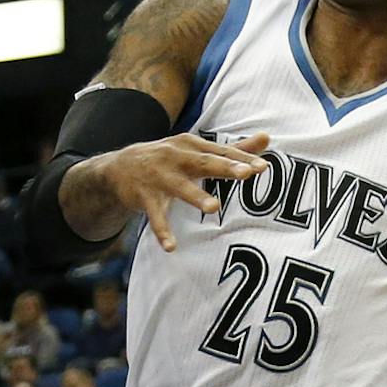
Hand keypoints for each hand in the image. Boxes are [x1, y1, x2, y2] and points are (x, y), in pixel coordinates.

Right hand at [87, 133, 271, 253]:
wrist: (120, 167)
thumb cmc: (170, 160)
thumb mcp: (198, 151)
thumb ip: (234, 149)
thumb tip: (267, 138)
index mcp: (192, 146)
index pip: (221, 152)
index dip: (242, 159)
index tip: (263, 167)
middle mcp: (176, 157)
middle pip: (204, 163)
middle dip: (225, 168)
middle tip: (246, 175)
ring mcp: (159, 177)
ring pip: (180, 188)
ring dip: (196, 197)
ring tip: (214, 208)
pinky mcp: (144, 197)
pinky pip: (155, 217)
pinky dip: (162, 232)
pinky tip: (171, 248)